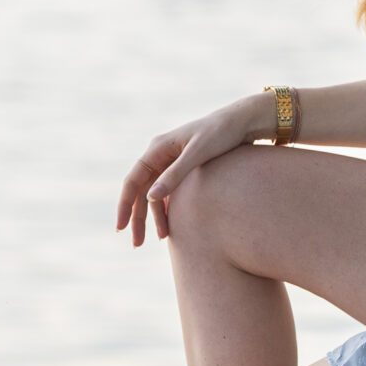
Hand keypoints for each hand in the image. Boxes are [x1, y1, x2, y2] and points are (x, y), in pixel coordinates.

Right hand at [115, 98, 263, 245]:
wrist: (245, 122)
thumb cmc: (221, 134)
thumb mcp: (198, 154)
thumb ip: (175, 175)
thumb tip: (150, 198)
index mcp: (158, 148)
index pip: (133, 181)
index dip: (125, 206)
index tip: (121, 228)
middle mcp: (161, 154)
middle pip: (141, 191)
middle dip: (138, 218)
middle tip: (137, 244)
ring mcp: (172, 162)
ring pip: (155, 194)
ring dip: (155, 216)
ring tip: (162, 239)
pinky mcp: (186, 168)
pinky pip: (170, 192)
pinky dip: (169, 208)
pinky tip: (173, 225)